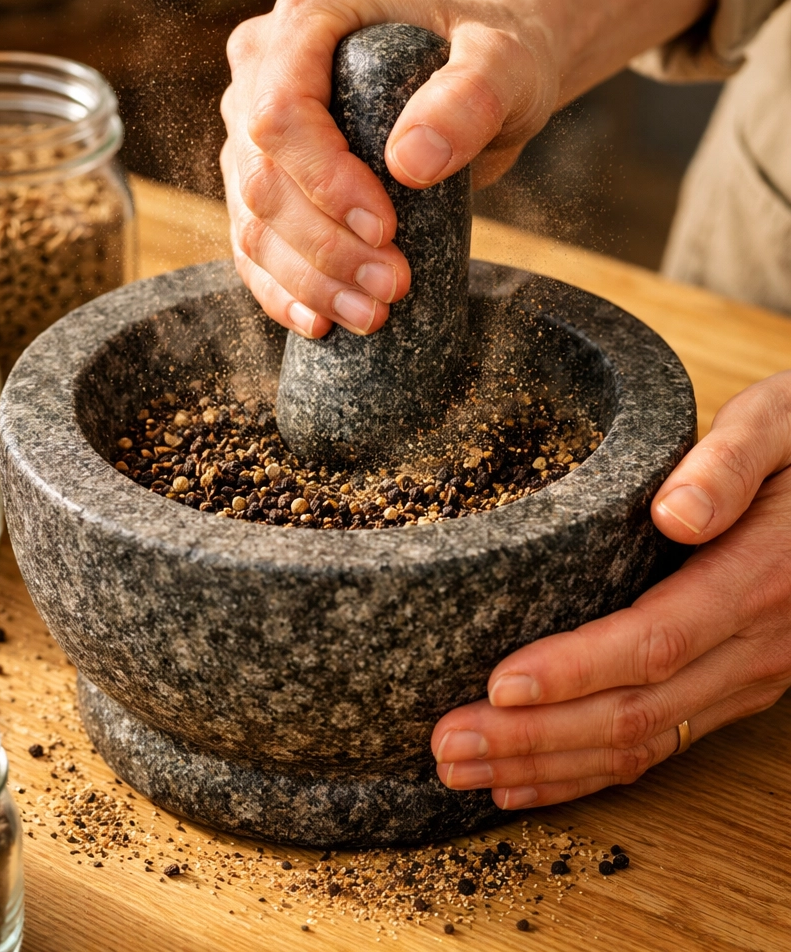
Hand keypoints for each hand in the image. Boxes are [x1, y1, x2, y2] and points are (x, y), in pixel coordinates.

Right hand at [219, 0, 713, 338]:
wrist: (476, 83)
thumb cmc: (488, 59)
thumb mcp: (505, 62)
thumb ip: (470, 95)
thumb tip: (409, 165)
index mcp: (307, 22)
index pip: (281, 112)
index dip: (324, 181)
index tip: (384, 227)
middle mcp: (261, 75)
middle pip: (262, 180)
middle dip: (325, 248)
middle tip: (392, 286)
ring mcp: (252, 137)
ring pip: (253, 225)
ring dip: (308, 284)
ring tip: (372, 313)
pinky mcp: (261, 189)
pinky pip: (252, 251)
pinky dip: (284, 294)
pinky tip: (321, 323)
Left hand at [431, 371, 790, 809]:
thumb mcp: (779, 426)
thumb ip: (729, 465)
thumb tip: (676, 512)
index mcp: (754, 582)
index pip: (654, 641)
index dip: (575, 671)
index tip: (499, 687)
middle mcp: (752, 647)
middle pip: (634, 712)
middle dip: (534, 737)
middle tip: (449, 746)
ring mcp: (742, 678)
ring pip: (640, 743)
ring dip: (546, 764)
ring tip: (462, 770)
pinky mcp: (727, 687)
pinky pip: (658, 744)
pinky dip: (586, 772)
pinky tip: (524, 780)